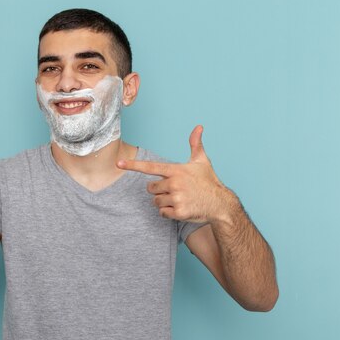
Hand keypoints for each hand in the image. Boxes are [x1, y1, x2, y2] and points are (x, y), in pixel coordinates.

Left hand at [117, 125, 231, 222]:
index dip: (133, 165)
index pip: (151, 167)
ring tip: (180, 199)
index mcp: (176, 170)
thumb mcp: (202, 161)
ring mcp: (177, 198)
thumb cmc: (209, 181)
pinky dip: (168, 213)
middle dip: (159, 190)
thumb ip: (196, 144)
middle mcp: (175, 183)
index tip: (118, 163)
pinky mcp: (179, 212)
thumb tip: (198, 127)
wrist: (220, 204)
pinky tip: (181, 208)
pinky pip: (162, 213)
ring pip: (156, 201)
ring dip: (164, 202)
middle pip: (151, 188)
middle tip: (175, 190)